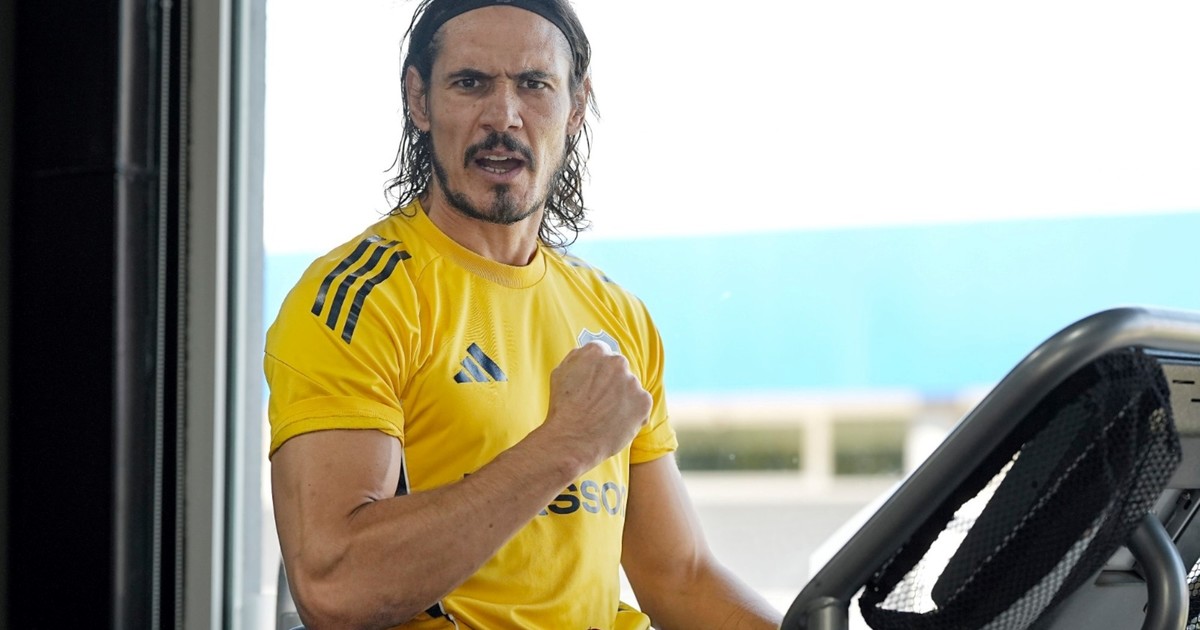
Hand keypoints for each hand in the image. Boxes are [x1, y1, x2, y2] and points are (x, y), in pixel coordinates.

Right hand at [544, 341, 652, 469]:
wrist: (572, 440)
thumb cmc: (562, 409)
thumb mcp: (560, 373)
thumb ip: (578, 358)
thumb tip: (588, 354)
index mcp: (596, 351)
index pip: (603, 355)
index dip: (598, 373)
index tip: (593, 387)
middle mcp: (617, 362)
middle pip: (619, 370)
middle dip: (612, 384)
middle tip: (599, 403)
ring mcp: (633, 382)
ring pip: (630, 388)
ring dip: (622, 399)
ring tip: (605, 416)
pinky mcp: (644, 401)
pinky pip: (641, 405)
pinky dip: (633, 414)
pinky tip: (616, 423)